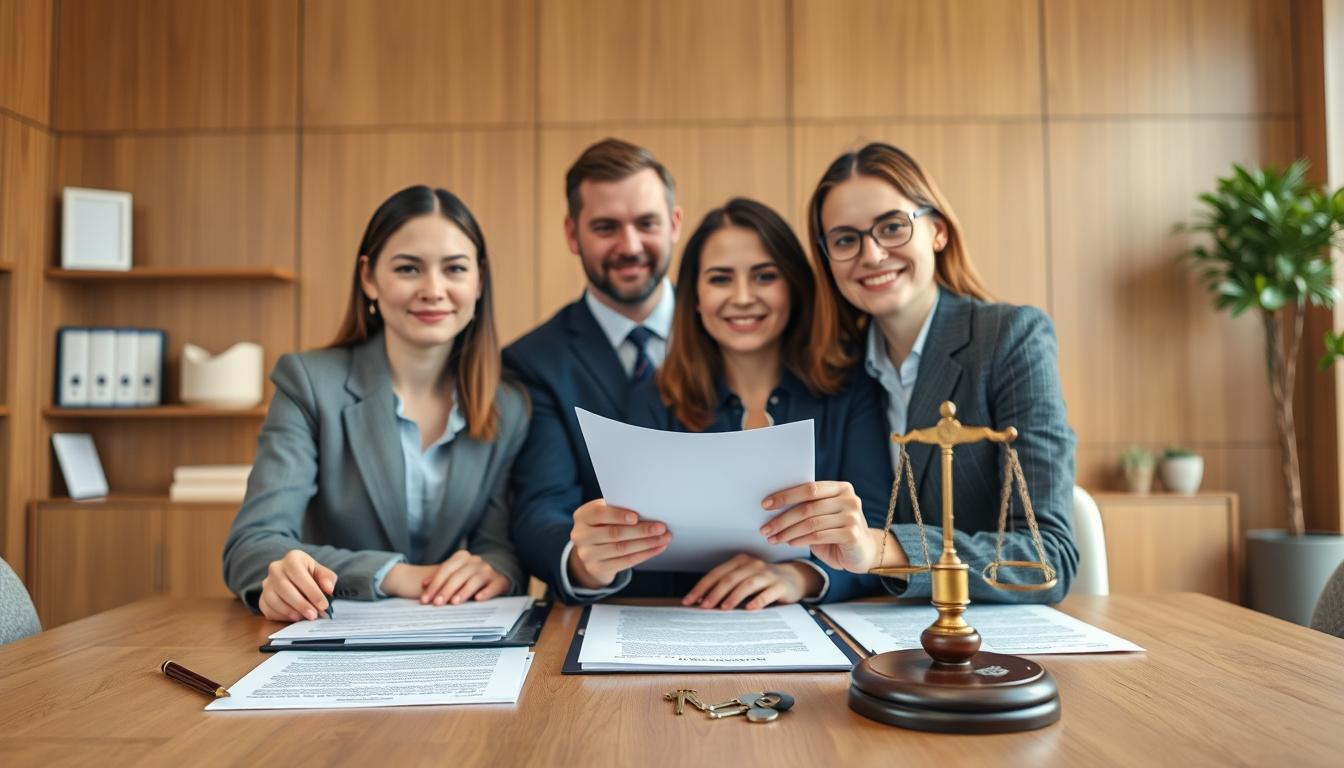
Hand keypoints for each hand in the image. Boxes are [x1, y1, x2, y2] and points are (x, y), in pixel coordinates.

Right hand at [259, 549, 335, 621]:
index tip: (323, 604)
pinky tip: (294, 617)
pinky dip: (281, 615)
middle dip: (301, 604)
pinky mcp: (262, 598)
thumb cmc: (311, 576)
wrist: (297, 582)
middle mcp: (276, 568)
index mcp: (292, 558)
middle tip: (314, 615)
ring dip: (291, 611)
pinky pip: (268, 609)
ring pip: (274, 599)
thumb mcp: (322, 574)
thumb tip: (329, 588)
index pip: (298, 573)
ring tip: (305, 617)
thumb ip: (327, 579)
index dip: (311, 590)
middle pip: (284, 587)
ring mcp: (267, 584)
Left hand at [419, 551, 510, 604]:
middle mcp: (475, 561)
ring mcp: (488, 570)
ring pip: (474, 580)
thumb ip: (441, 578)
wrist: (497, 572)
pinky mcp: (499, 581)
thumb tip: (424, 585)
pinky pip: (493, 586)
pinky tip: (478, 599)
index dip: (434, 584)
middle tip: (437, 603)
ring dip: (464, 591)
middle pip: (458, 575)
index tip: (425, 599)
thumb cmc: (470, 575)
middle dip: (446, 590)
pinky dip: (486, 592)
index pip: (445, 570)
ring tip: (454, 602)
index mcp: (462, 557)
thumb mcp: (455, 573)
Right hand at [567, 498, 669, 588]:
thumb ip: (618, 510)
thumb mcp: (604, 514)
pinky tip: (657, 548)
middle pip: (614, 533)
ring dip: (647, 544)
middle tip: (661, 527)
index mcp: (583, 516)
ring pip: (621, 549)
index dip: (618, 515)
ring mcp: (588, 554)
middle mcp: (581, 536)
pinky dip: (644, 554)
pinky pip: (625, 562)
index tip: (637, 517)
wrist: (590, 550)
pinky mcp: (598, 568)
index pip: (599, 514)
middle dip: (641, 531)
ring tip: (664, 538)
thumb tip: (648, 510)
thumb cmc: (603, 524)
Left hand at [683, 555, 821, 610]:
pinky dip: (758, 601)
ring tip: (723, 608)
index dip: (701, 587)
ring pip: (747, 584)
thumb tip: (701, 602)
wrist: (793, 578)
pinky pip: (768, 593)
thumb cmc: (762, 581)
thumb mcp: (744, 579)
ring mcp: (767, 574)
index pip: (716, 573)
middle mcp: (752, 565)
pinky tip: (750, 609)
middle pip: (730, 579)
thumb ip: (726, 587)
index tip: (689, 600)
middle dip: (714, 593)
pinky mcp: (780, 585)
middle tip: (704, 607)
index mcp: (740, 561)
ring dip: (733, 596)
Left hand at [760, 481, 895, 572]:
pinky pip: (818, 536)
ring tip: (772, 538)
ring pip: (811, 523)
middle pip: (808, 507)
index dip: (785, 496)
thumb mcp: (823, 515)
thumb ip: (808, 507)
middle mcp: (849, 499)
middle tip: (765, 528)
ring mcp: (853, 516)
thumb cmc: (837, 532)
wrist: (864, 552)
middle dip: (782, 518)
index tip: (765, 505)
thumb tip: (772, 507)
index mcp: (841, 488)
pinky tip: (789, 543)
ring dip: (787, 532)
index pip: (809, 488)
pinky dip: (800, 540)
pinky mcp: (852, 534)